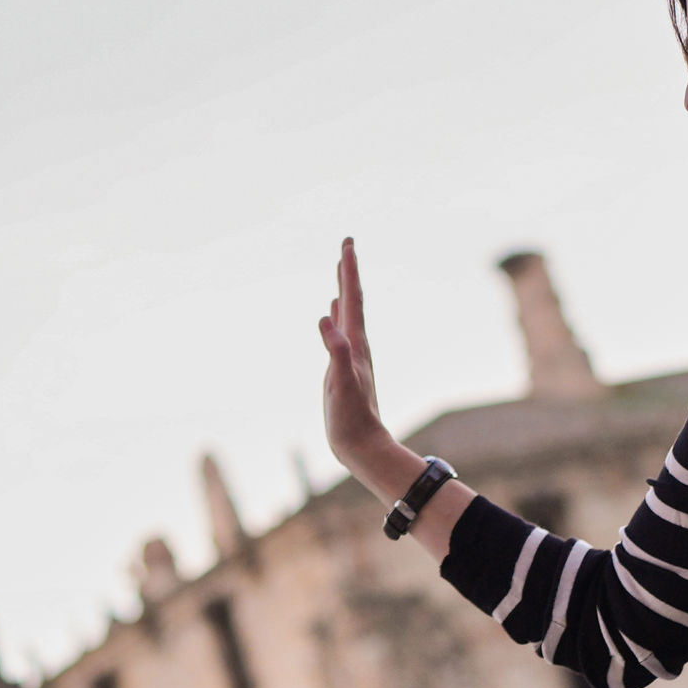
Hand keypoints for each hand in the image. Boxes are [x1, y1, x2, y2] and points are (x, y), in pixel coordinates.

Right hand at [319, 239, 400, 484]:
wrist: (361, 444)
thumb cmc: (351, 417)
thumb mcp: (341, 383)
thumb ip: (336, 351)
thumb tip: (327, 319)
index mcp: (356, 344)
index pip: (353, 299)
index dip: (349, 271)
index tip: (348, 244)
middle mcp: (356, 344)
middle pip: (353, 300)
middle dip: (348, 272)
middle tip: (347, 244)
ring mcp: (349, 355)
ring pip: (347, 314)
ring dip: (343, 290)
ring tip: (341, 271)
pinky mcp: (342, 366)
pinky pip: (340, 332)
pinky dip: (337, 316)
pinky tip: (333, 313)